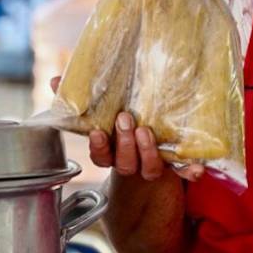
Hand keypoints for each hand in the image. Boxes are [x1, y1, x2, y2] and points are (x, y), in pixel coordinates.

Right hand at [49, 75, 204, 182]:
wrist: (157, 139)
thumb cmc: (124, 118)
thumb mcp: (104, 108)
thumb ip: (80, 96)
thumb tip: (54, 80)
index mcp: (112, 152)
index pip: (100, 156)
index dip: (99, 147)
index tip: (97, 131)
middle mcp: (131, 161)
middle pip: (124, 163)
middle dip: (124, 144)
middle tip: (125, 119)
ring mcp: (153, 164)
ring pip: (149, 168)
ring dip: (147, 152)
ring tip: (146, 130)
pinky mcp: (176, 164)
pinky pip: (183, 171)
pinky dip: (190, 171)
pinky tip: (198, 168)